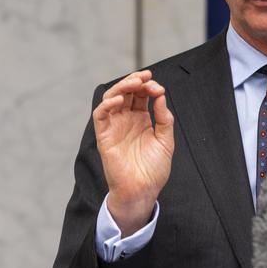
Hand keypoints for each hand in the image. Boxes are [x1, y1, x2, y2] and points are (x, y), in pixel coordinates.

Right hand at [92, 70, 173, 236]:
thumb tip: (161, 96)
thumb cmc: (154, 169)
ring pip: (111, 98)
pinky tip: (120, 99)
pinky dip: (107, 104)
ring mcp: (114, 126)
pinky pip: (100, 115)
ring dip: (122, 86)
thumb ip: (164, 118)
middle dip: (136, 81)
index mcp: (140, 120)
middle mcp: (126, 120)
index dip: (148, 87)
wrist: (143, 190)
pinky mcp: (104, 136)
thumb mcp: (165, 140)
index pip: (140, 95)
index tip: (159, 88)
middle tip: (146, 77)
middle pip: (126, 92)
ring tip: (135, 83)